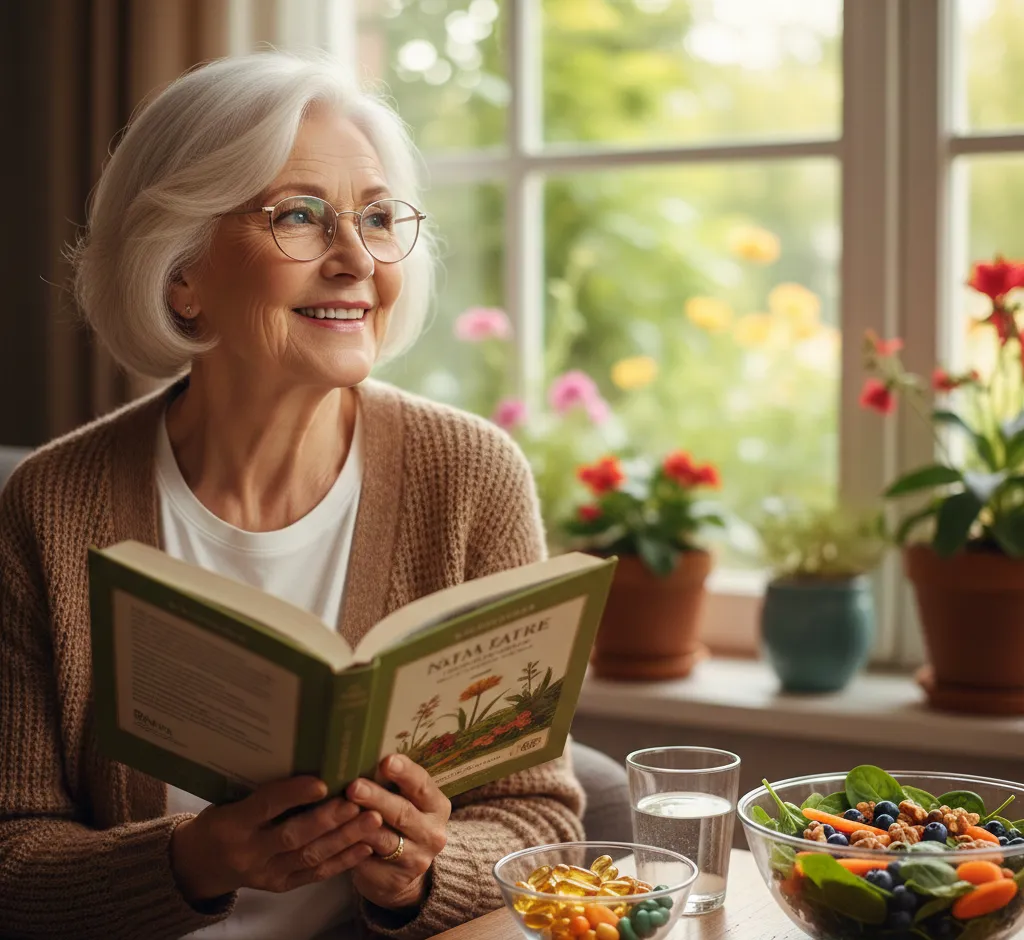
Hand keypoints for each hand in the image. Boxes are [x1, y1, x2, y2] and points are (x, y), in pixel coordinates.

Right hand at [169, 775, 384, 900]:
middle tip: (357, 801)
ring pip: (309, 857)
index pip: (265, 806)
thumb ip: (262, 787)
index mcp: (232, 823)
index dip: (293, 794)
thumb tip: (307, 755)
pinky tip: (365, 846)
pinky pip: (315, 874)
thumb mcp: (229, 798)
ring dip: (344, 839)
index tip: (322, 781)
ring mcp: (265, 873)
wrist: (201, 862)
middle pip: (292, 836)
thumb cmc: (221, 818)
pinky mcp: (279, 886)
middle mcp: (248, 851)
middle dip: (328, 819)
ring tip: (372, 820)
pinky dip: (342, 861)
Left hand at [345, 754, 450, 910]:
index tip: (386, 760)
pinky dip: (352, 850)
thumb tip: (360, 755)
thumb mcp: (407, 800)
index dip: (405, 772)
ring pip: (385, 840)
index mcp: (437, 806)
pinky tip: (335, 839)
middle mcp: (432, 833)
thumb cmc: (400, 820)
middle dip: (377, 798)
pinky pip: (369, 862)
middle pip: (402, 813)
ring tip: (341, 812)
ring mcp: (416, 859)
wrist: (406, 870)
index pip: (422, 785)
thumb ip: (392, 783)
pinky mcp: (396, 879)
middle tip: (354, 786)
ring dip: (361, 826)